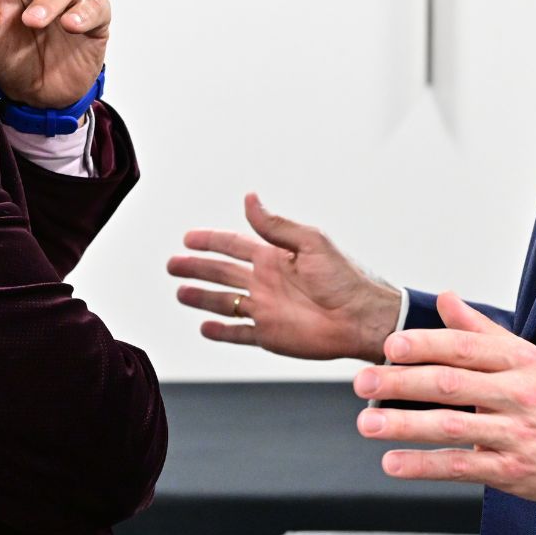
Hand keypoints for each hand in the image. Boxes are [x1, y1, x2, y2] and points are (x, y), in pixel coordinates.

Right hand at [172, 194, 408, 361]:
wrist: (363, 318)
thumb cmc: (346, 278)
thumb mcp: (312, 243)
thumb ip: (276, 226)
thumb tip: (250, 199)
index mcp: (274, 257)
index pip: (233, 245)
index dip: (211, 240)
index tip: (188, 238)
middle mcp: (266, 282)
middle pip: (221, 273)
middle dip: (197, 268)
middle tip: (173, 264)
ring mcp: (266, 309)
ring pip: (224, 303)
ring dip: (202, 298)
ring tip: (180, 292)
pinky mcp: (270, 335)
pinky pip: (239, 333)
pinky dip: (221, 332)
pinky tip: (205, 327)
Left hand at [355, 293, 535, 504]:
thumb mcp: (532, 359)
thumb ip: (484, 332)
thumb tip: (448, 299)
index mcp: (521, 362)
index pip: (466, 348)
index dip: (425, 345)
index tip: (390, 347)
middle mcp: (520, 395)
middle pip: (451, 384)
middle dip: (401, 383)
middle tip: (363, 383)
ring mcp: (517, 434)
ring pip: (453, 426)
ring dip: (404, 426)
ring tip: (368, 423)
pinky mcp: (514, 471)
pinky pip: (462, 467)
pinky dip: (425, 466)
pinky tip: (394, 464)